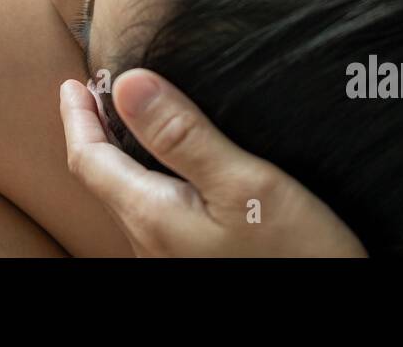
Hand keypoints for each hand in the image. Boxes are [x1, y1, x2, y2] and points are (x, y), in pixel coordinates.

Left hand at [60, 70, 365, 256]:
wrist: (330, 318)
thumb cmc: (295, 256)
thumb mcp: (244, 184)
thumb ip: (185, 135)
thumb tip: (130, 84)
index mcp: (152, 215)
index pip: (89, 159)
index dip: (77, 117)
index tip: (72, 84)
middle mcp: (149, 243)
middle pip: (102, 179)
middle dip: (93, 133)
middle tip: (94, 95)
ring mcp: (168, 258)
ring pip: (124, 198)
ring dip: (117, 157)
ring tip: (125, 124)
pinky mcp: (192, 263)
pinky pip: (149, 213)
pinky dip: (142, 178)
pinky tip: (166, 171)